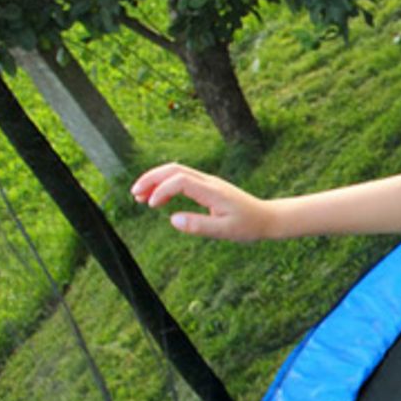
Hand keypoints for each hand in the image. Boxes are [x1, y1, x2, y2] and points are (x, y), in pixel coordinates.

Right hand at [131, 163, 273, 241]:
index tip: (152, 206)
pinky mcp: (207, 187)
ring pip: (177, 171)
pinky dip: (165, 184)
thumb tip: (173, 219)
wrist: (266, 218)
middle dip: (151, 178)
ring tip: (139, 197)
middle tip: (134, 194)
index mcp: (213, 191)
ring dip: (156, 180)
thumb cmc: (248, 226)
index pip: (181, 180)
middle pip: (174, 169)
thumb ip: (199, 226)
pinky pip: (182, 179)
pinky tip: (157, 199)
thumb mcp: (225, 231)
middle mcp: (209, 182)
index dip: (162, 190)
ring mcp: (208, 182)